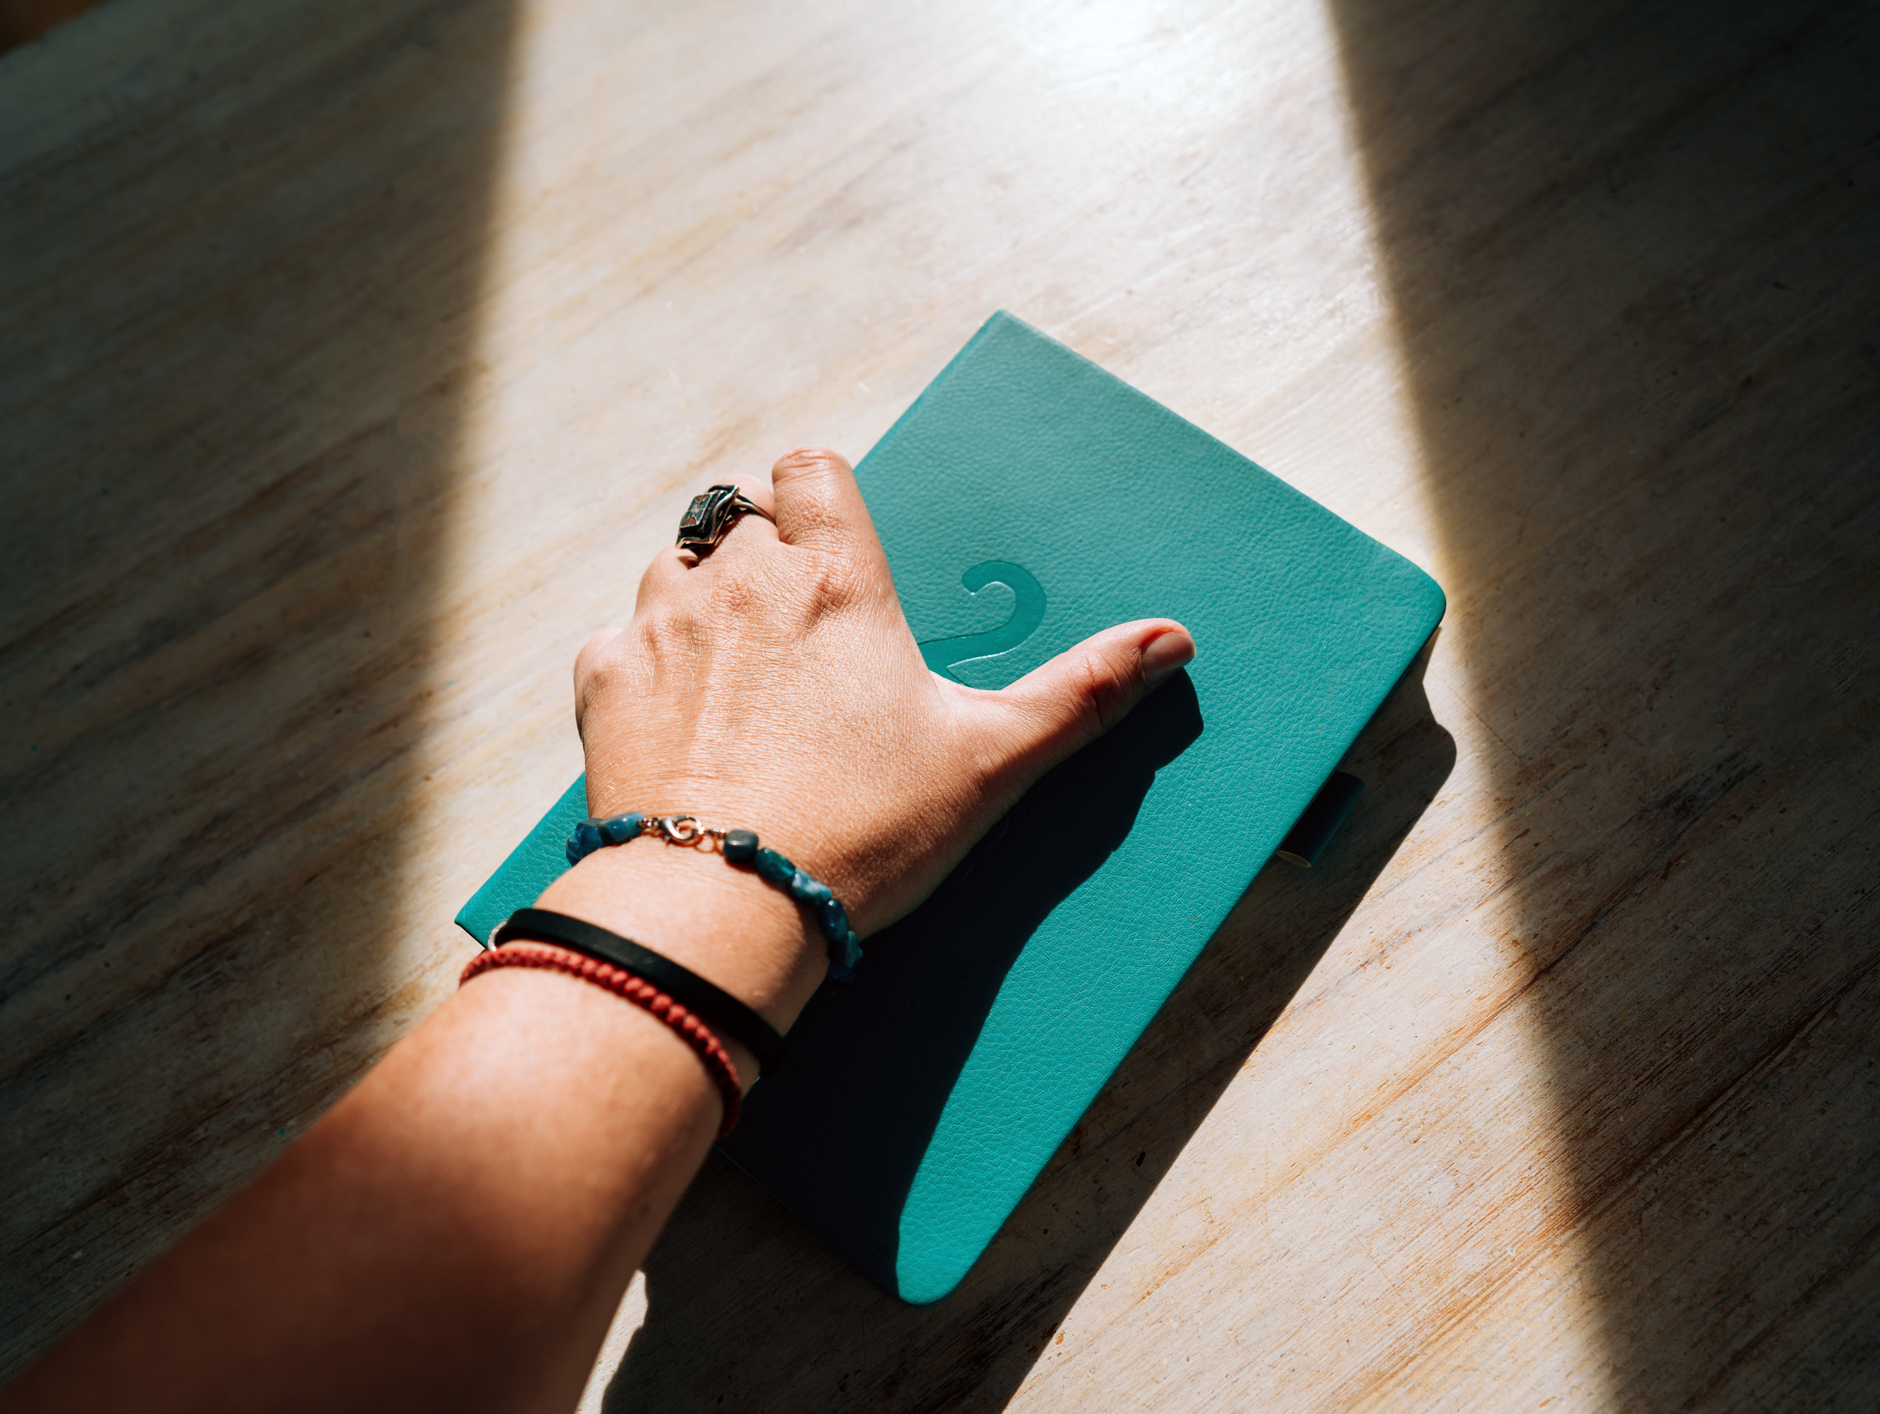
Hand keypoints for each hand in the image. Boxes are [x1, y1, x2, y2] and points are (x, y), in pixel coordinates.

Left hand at [541, 447, 1194, 1030]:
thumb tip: (1172, 640)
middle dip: (766, 558)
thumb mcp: (991, 760)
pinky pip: (620, 641)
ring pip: (675, 568)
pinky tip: (683, 728)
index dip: (822, 496)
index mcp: (836, 579)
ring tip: (741, 682)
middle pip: (742, 516)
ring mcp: (662, 624)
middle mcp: (740, 579)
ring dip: (703, 602)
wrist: (725, 905)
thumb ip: (1081, 692)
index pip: (813, 467)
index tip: (837, 551)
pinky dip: (646, 669)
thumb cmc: (865, 829)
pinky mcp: (604, 682)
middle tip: (801, 639)